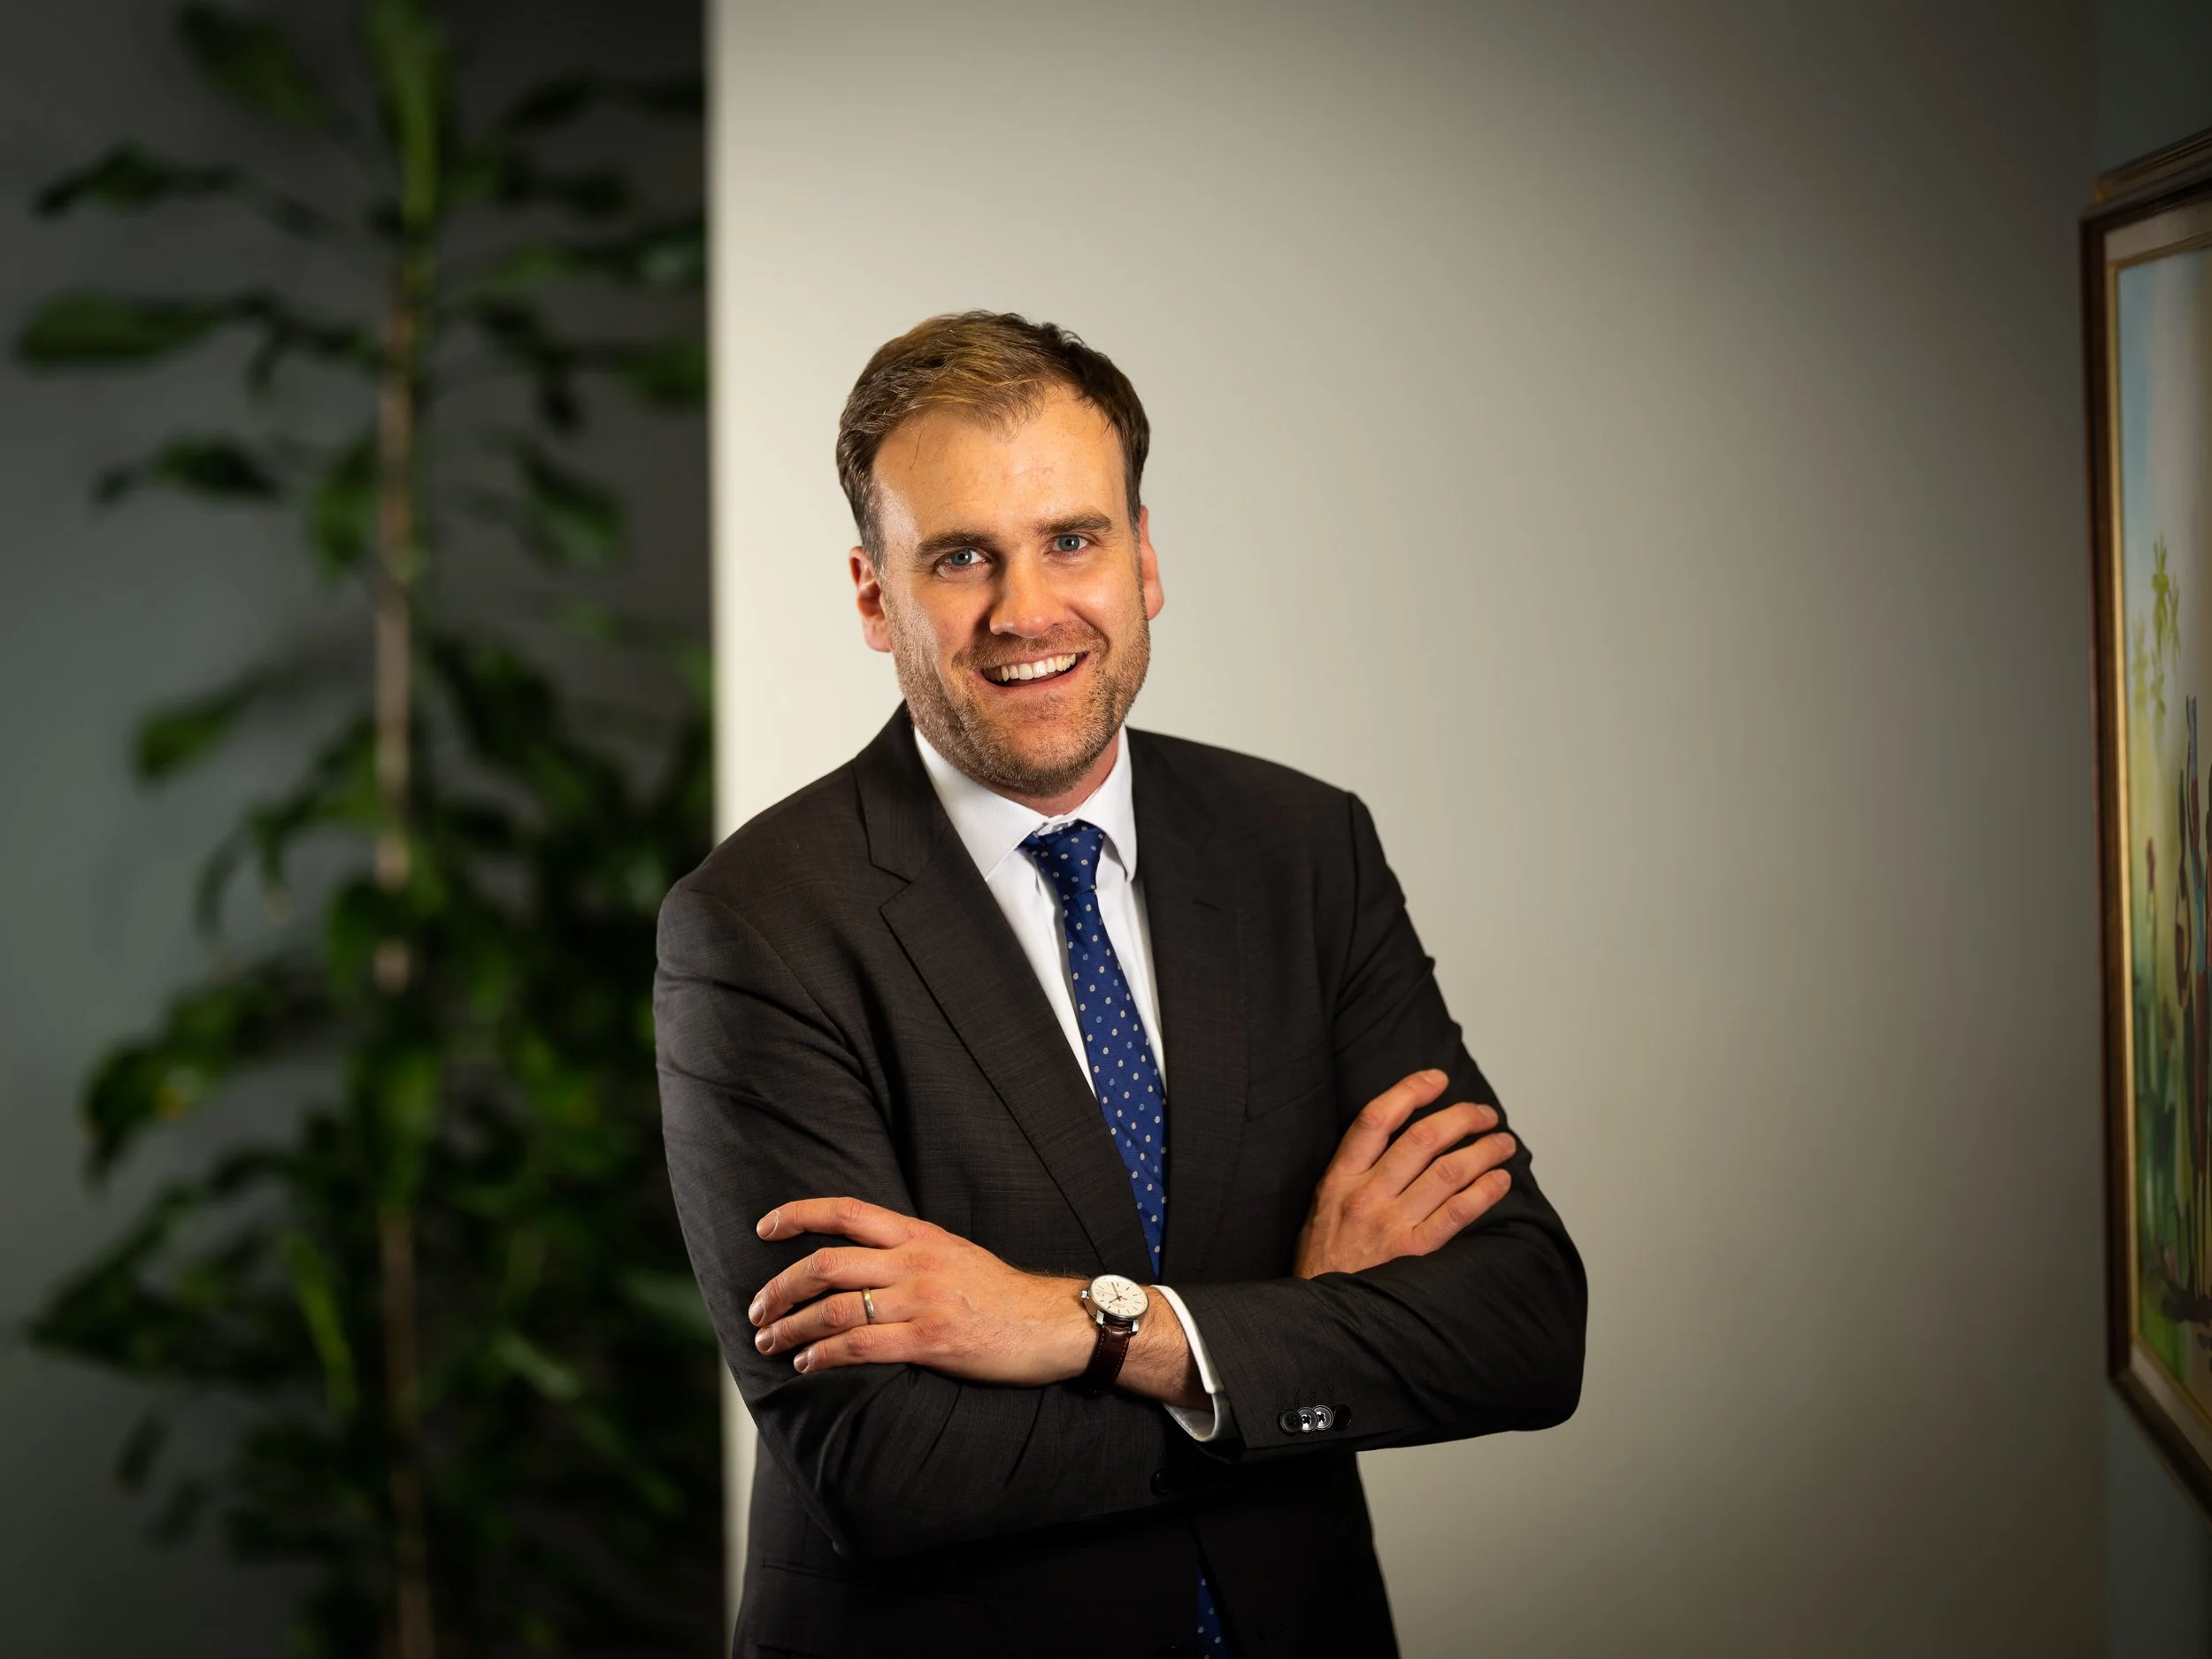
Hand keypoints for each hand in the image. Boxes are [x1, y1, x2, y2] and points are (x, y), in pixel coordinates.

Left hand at [746, 1198, 1201, 1405]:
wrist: (1053, 1322)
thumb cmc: (1002, 1295)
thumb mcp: (954, 1254)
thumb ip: (909, 1253)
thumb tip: (860, 1263)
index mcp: (919, 1234)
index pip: (845, 1211)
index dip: (797, 1215)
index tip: (763, 1228)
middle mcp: (915, 1260)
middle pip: (826, 1263)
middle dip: (780, 1287)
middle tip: (757, 1309)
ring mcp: (922, 1300)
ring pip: (835, 1309)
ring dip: (792, 1327)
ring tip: (770, 1342)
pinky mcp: (931, 1340)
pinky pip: (861, 1347)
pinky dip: (825, 1357)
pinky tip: (809, 1365)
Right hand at [1293, 1070, 1514, 1277]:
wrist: (1318, 1315)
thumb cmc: (1324, 1260)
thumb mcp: (1321, 1206)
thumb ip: (1353, 1172)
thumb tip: (1397, 1136)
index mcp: (1339, 1178)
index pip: (1377, 1118)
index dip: (1411, 1090)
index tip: (1437, 1079)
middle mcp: (1365, 1196)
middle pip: (1422, 1138)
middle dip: (1462, 1117)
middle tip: (1484, 1114)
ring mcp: (1390, 1224)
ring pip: (1447, 1171)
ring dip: (1483, 1150)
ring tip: (1503, 1143)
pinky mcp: (1413, 1253)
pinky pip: (1458, 1212)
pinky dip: (1485, 1191)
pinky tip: (1500, 1180)